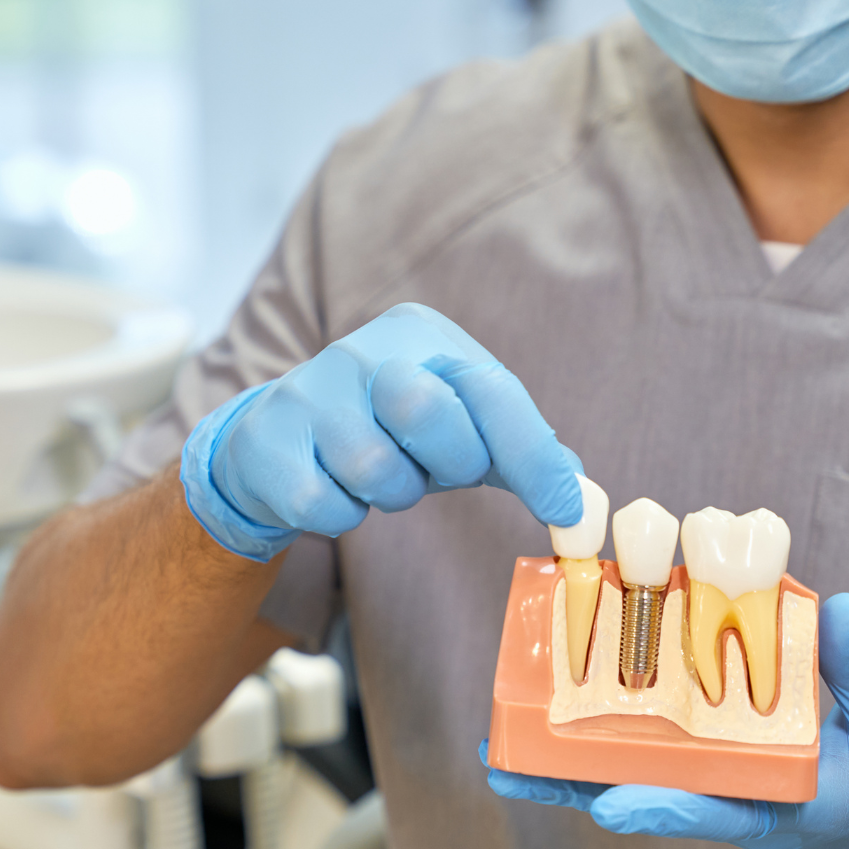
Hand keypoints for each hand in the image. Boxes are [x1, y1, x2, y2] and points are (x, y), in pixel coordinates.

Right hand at [181, 303, 582, 560]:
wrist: (276, 442)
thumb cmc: (386, 433)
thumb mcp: (457, 429)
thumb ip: (518, 452)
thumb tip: (580, 496)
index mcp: (419, 334)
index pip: (490, 388)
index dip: (532, 454)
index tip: (564, 509)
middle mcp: (361, 350)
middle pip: (430, 411)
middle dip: (448, 462)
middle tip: (434, 468)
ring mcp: (307, 392)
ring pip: (376, 469)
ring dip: (391, 494)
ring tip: (376, 474)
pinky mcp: (269, 444)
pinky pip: (328, 506)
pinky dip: (342, 514)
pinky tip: (331, 489)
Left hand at [485, 593, 848, 848]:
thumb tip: (837, 610)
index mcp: (780, 800)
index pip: (713, 806)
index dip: (661, 806)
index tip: (608, 804)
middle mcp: (735, 790)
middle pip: (643, 788)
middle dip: (574, 781)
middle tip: (504, 765)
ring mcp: (720, 772)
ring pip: (635, 767)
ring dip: (572, 753)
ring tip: (507, 739)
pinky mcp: (718, 750)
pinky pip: (654, 741)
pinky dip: (610, 723)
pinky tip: (566, 699)